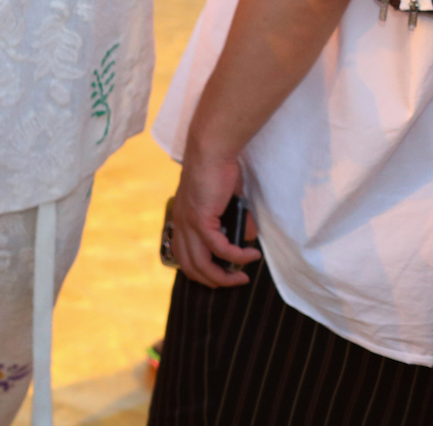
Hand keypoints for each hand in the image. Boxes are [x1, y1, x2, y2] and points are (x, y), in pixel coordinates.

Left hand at [168, 152, 261, 286]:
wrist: (210, 151)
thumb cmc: (218, 170)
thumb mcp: (226, 201)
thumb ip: (234, 220)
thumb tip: (247, 238)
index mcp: (182, 219)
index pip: (183, 255)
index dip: (200, 271)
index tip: (221, 275)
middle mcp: (181, 224)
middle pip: (190, 267)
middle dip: (214, 281)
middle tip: (235, 281)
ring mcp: (189, 223)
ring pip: (201, 264)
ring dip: (224, 277)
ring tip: (242, 277)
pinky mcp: (201, 219)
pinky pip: (219, 248)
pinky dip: (236, 256)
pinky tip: (250, 255)